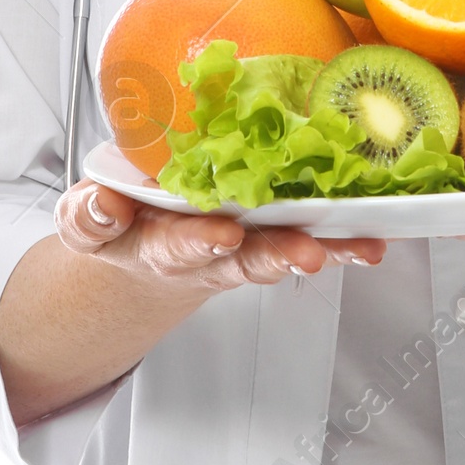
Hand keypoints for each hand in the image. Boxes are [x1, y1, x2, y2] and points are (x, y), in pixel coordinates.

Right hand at [54, 180, 385, 290]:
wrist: (146, 250)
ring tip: (354, 248)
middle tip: (304, 254)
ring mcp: (245, 249)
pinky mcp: (274, 240)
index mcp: (161, 244)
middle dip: (274, 256)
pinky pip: (314, 242)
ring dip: (319, 250)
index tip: (223, 234)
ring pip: (284, 253)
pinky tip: (372, 243)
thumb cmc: (126, 225)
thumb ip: (92, 215)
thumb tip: (102, 205)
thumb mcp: (91, 222)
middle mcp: (210, 252)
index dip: (200, 241)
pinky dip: (344, 244)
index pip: (179, 244)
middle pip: (245, 260)